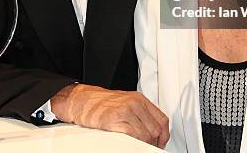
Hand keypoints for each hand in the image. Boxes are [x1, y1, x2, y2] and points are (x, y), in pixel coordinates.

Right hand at [51, 84, 168, 147]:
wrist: (81, 100)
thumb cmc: (100, 103)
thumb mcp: (125, 102)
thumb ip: (139, 113)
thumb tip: (152, 130)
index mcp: (139, 99)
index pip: (162, 119)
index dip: (164, 135)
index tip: (161, 143)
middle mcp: (135, 103)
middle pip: (156, 129)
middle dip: (154, 142)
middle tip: (148, 147)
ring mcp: (126, 110)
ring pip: (146, 134)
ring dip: (144, 144)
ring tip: (138, 146)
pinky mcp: (115, 119)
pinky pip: (133, 136)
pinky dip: (134, 143)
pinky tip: (130, 144)